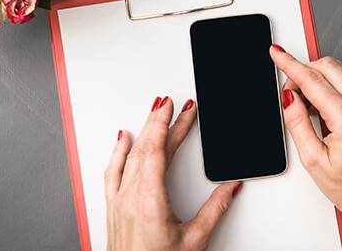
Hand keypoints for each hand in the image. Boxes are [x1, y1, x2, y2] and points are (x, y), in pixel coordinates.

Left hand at [105, 96, 241, 250]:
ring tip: (153, 112)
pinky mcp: (113, 208)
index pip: (158, 151)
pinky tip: (121, 139)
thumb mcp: (194, 240)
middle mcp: (129, 198)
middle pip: (145, 148)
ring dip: (143, 131)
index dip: (168, 125)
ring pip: (128, 156)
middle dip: (161, 121)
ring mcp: (118, 202)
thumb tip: (230, 188)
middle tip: (174, 105)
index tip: (178, 108)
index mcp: (149, 201)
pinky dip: (118, 152)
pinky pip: (112, 172)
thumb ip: (214, 210)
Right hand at [269, 46, 341, 222]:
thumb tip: (288, 99)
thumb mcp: (314, 161)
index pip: (312, 80)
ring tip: (303, 103)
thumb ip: (298, 124)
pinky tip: (318, 106)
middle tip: (288, 90)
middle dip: (302, 70)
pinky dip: (327, 86)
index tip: (276, 53)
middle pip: (326, 67)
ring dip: (315, 77)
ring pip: (337, 72)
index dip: (289, 64)